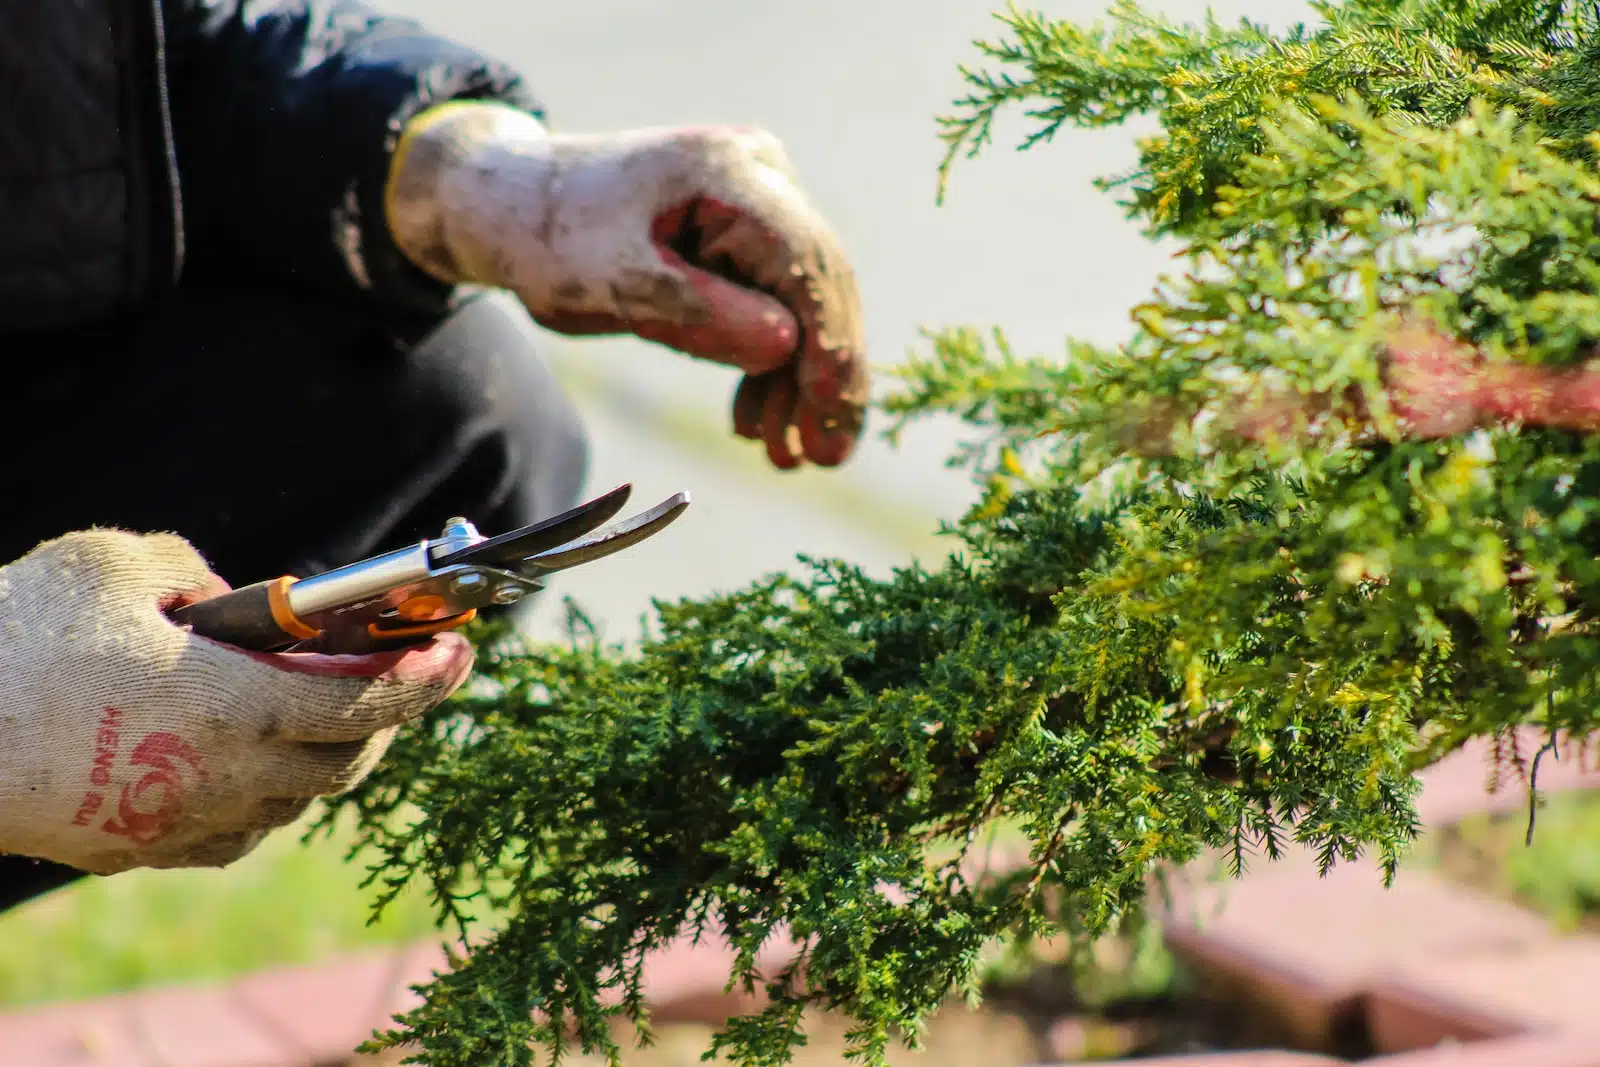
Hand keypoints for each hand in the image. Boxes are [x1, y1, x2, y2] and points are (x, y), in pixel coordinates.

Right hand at [0, 530, 472, 874]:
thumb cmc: (18, 639)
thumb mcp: (118, 564)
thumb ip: (199, 572)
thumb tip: (237, 598)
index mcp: (236, 707)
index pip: (368, 702)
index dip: (426, 679)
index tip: (463, 652)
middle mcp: (225, 778)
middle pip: (347, 761)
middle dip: (387, 718)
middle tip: (401, 675)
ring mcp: (181, 824)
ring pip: (294, 803)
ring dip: (326, 758)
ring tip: (329, 709)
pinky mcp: (138, 850)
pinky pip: (234, 830)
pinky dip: (265, 795)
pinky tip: (252, 760)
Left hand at [386, 103, 867, 469]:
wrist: (512, 206)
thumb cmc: (551, 237)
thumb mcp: (613, 283)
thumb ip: (699, 313)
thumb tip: (787, 348)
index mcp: (727, 172)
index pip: (806, 261)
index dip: (830, 344)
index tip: (833, 416)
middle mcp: (759, 176)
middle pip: (818, 284)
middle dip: (824, 376)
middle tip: (825, 458)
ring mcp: (757, 202)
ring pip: (802, 302)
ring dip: (797, 382)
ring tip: (786, 456)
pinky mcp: (745, 235)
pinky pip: (775, 304)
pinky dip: (768, 365)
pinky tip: (758, 421)